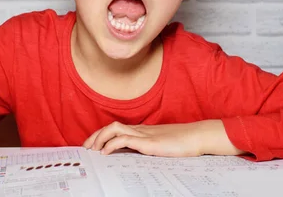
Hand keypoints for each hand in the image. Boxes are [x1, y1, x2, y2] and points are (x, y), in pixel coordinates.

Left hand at [82, 120, 244, 156]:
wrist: (197, 137)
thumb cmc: (182, 142)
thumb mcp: (161, 146)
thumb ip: (148, 148)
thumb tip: (137, 155)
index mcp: (142, 130)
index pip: (116, 128)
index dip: (101, 134)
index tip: (92, 144)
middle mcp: (140, 129)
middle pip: (111, 126)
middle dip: (95, 135)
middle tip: (86, 147)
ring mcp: (143, 134)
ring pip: (114, 128)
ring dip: (100, 138)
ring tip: (93, 149)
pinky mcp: (148, 142)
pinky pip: (124, 139)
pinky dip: (111, 144)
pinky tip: (106, 153)